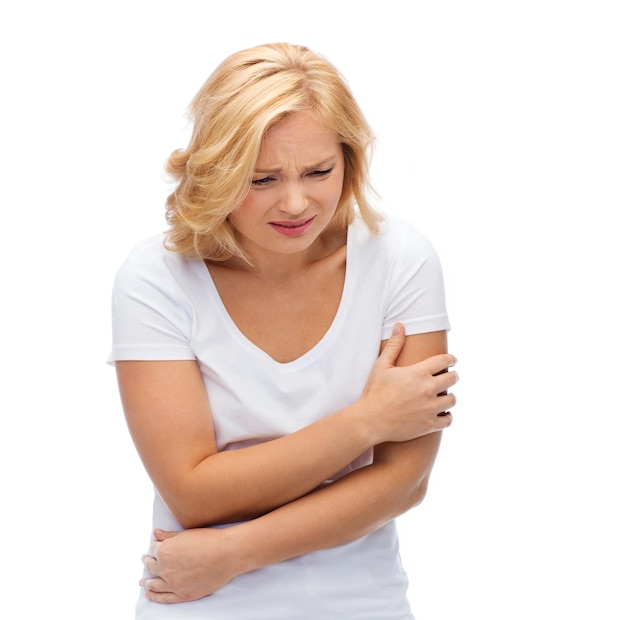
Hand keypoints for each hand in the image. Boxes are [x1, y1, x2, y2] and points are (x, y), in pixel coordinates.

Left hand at [140, 527, 242, 603]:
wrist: (226, 554)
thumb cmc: (209, 540)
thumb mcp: (186, 534)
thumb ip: (168, 535)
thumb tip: (155, 533)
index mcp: (165, 551)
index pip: (154, 549)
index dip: (154, 548)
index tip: (154, 548)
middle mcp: (166, 569)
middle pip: (152, 567)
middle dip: (147, 563)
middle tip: (145, 561)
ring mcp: (174, 584)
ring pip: (155, 584)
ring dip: (147, 583)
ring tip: (143, 582)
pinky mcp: (184, 594)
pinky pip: (165, 598)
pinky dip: (156, 597)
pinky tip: (150, 595)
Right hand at [360, 323, 457, 443]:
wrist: (370, 421)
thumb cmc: (374, 392)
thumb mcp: (381, 365)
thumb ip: (395, 345)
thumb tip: (400, 325)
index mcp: (419, 373)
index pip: (445, 361)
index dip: (451, 359)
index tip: (452, 360)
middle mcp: (428, 389)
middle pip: (453, 379)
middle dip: (451, 376)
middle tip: (447, 377)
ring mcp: (430, 408)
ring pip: (452, 400)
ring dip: (448, 396)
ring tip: (442, 396)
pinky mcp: (429, 425)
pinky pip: (448, 420)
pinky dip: (446, 417)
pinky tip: (441, 414)